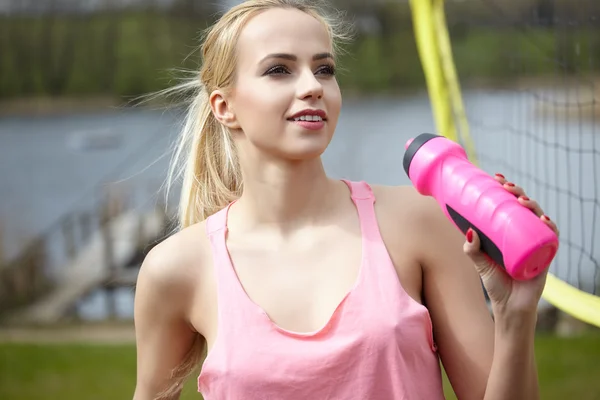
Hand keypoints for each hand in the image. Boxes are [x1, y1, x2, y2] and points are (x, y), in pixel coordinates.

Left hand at [462, 173, 559, 316]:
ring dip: (533, 205)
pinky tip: (544, 220)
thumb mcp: (480, 264)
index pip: (508, 205)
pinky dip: (549, 227)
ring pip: (538, 217)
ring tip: (521, 200)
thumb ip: (472, 250)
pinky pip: (550, 238)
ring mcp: (535, 243)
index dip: (505, 190)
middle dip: (517, 192)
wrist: (511, 307)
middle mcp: (522, 234)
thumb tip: (469, 231)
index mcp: (507, 232)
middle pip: (524, 207)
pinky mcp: (544, 255)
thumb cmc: (496, 284)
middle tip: (506, 187)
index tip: (496, 178)